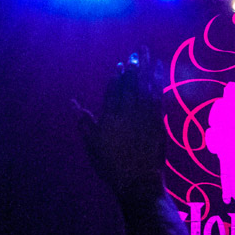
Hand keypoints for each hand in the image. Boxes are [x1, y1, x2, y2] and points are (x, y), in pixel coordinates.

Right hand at [75, 46, 166, 194]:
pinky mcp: (159, 122)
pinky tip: (161, 73)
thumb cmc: (112, 166)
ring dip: (148, 69)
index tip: (121, 64)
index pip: (113, 90)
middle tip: (137, 52)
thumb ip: (84, 122)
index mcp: (110, 116)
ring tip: (150, 54)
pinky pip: (159, 97)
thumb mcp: (92, 145)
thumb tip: (73, 103)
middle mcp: (127, 112)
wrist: (138, 181)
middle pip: (131, 84)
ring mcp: (145, 117)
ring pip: (146, 87)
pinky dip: (160, 83)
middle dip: (134, 66)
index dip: (117, 76)